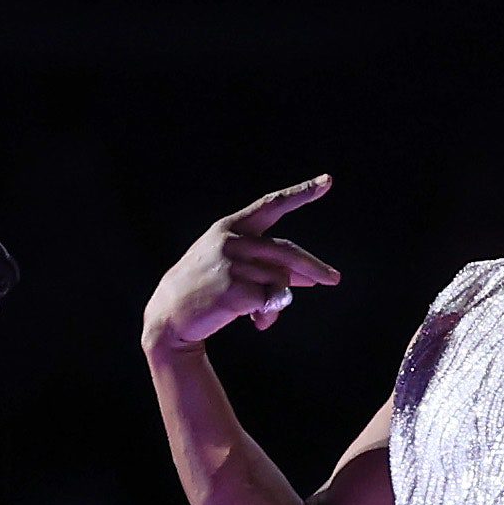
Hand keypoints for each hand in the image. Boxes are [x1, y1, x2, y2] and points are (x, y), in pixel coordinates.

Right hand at [141, 176, 341, 358]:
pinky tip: (254, 323)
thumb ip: (266, 264)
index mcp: (229, 227)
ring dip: (277, 302)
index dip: (301, 193)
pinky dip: (269, 316)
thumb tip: (310, 278)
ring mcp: (232, 264)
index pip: (271, 205)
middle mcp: (231, 240)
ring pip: (280, 281)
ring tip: (258, 313)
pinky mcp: (234, 289)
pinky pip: (271, 302)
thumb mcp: (231, 265)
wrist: (170, 315)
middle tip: (334, 279)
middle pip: (287, 252)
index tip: (327, 181)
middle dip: (314, 267)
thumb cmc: (205, 288)